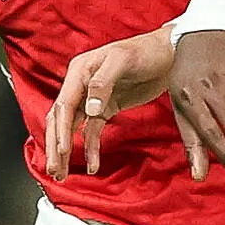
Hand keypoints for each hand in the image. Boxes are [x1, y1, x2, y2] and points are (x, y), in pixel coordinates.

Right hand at [45, 28, 174, 179]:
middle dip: (56, 146)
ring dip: (66, 151)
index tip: (62, 150)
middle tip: (55, 170)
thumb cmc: (146, 50)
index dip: (61, 129)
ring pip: (72, 128)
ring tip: (62, 174)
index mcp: (80, 71)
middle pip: (61, 119)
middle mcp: (81, 84)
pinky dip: (90, 148)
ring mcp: (93, 98)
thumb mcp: (123, 61)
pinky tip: (93, 164)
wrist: (169, 52)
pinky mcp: (106, 107)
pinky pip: (92, 130)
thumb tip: (89, 109)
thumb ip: (103, 83)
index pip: (64, 105)